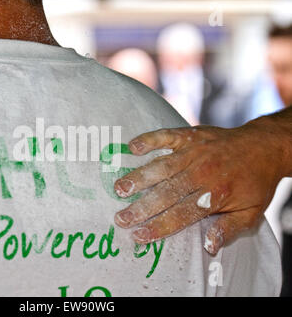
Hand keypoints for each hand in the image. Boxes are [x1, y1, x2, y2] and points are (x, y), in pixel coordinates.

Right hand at [113, 120, 288, 254]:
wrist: (264, 146)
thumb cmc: (254, 182)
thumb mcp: (251, 212)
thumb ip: (228, 229)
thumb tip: (208, 248)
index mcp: (216, 194)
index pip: (181, 214)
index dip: (159, 226)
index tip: (139, 235)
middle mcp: (202, 172)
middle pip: (166, 193)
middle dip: (142, 207)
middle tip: (120, 218)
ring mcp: (194, 152)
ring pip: (162, 166)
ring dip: (139, 177)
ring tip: (119, 188)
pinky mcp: (190, 135)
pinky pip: (166, 136)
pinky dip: (149, 140)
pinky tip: (132, 147)